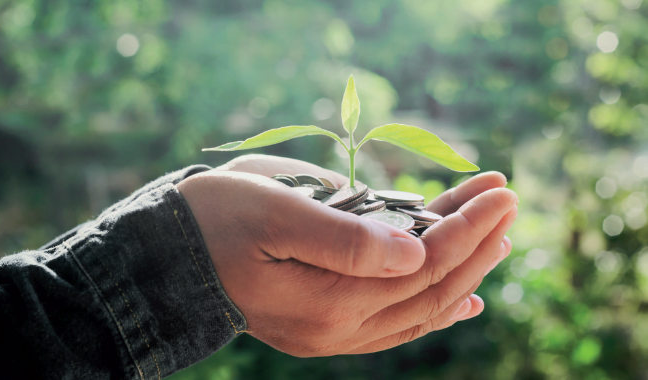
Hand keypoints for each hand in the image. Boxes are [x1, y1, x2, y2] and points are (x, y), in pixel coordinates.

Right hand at [219, 153, 512, 322]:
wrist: (171, 259)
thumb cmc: (216, 221)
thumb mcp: (275, 211)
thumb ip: (345, 237)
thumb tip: (414, 249)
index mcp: (327, 299)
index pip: (421, 266)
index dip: (466, 228)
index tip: (498, 193)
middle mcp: (337, 329)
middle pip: (429, 290)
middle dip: (475, 245)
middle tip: (508, 204)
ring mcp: (332, 335)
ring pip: (419, 310)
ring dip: (463, 273)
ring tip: (497, 241)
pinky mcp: (326, 329)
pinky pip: (396, 326)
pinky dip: (435, 309)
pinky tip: (463, 299)